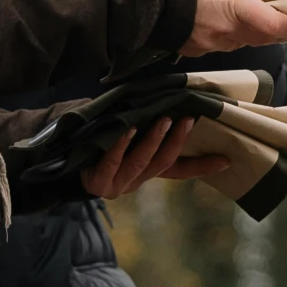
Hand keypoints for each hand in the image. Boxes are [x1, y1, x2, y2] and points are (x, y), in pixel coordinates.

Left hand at [81, 116, 230, 197]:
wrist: (59, 163)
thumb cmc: (96, 145)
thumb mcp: (124, 140)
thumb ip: (144, 130)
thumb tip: (167, 102)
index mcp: (145, 173)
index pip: (179, 171)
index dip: (203, 166)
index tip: (227, 159)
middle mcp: (135, 181)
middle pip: (163, 162)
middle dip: (177, 140)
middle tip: (186, 118)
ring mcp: (117, 184)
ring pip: (142, 162)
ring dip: (154, 140)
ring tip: (164, 119)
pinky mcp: (98, 181)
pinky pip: (112, 161)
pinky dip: (121, 144)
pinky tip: (128, 129)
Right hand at [182, 0, 286, 59]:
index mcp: (237, 6)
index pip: (276, 26)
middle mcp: (227, 30)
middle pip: (262, 38)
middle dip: (267, 27)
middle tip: (263, 11)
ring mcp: (211, 44)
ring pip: (240, 42)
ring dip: (242, 31)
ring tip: (226, 10)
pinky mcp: (196, 50)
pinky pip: (218, 45)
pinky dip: (219, 35)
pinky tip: (207, 19)